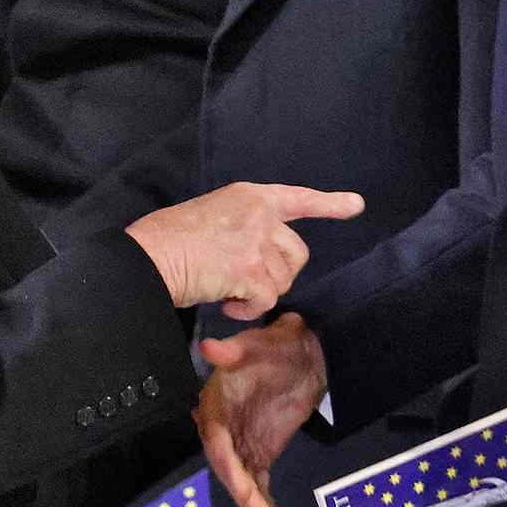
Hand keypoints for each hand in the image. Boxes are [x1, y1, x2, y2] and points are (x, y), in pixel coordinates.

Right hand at [126, 183, 361, 320]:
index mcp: (250, 196)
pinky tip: (228, 305)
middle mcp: (260, 215)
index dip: (329, 204)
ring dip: (258, 294)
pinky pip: (266, 300)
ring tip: (227, 291)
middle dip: (280, 274)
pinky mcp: (250, 271)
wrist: (150, 256)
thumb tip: (253, 255)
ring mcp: (257, 242)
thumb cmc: (167, 238)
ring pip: (282, 281)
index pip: (298, 198)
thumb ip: (241, 226)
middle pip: (296, 253)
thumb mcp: (211, 215)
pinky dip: (248, 310)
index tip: (355, 205)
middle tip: (249, 282)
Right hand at [195, 312, 326, 506]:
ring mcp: (241, 442)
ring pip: (241, 478)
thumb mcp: (261, 342)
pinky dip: (263, 500)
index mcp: (216, 402)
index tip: (239, 483)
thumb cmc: (278, 344)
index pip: (216, 439)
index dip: (225, 463)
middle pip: (227, 465)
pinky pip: (257, 480)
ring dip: (252, 503)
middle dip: (241, 491)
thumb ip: (236, 350)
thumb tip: (211, 347)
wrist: (304, 354)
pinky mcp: (259, 451)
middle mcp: (224, 427)